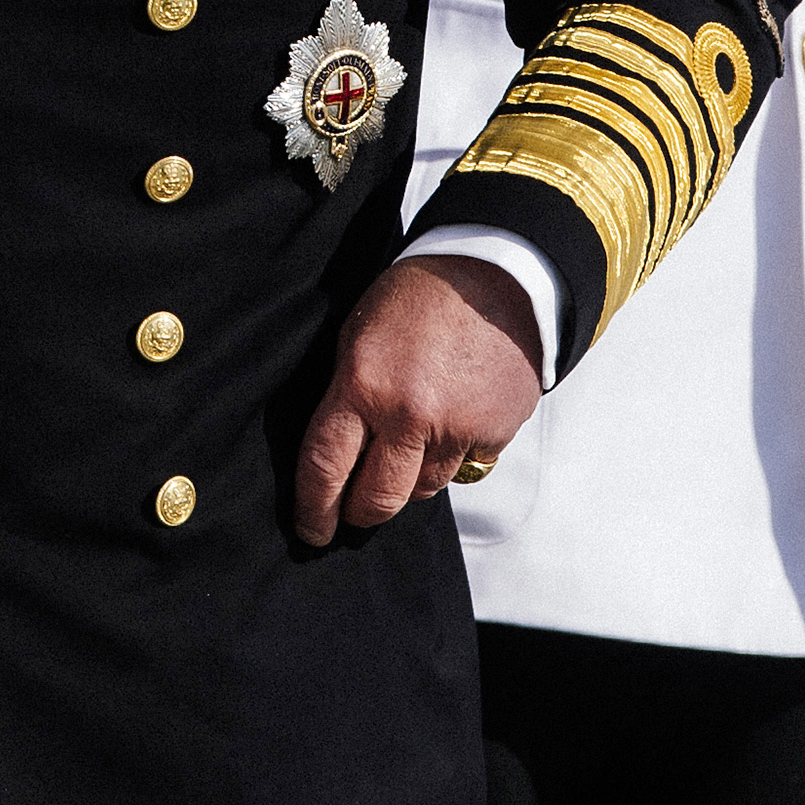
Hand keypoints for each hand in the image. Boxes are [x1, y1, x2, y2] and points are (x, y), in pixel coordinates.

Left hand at [294, 255, 542, 547]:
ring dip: (411, 475)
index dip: (313, 507)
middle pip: (377, 499)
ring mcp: (456, 428)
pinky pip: (465, 467)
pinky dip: (454, 453)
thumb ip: (346, 392)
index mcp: (364, 383)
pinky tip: (454, 413)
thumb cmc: (418, 297)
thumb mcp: (360, 332)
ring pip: (423, 488)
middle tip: (354, 511)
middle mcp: (409, 413)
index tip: (310, 528)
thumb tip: (332, 454)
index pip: (325, 466)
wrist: (495, 276)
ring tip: (413, 436)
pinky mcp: (494, 433)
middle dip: (360, 512)